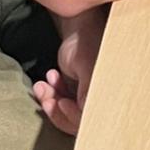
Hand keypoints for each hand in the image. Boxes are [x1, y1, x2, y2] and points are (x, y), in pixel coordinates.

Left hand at [31, 7, 105, 135]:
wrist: (79, 28)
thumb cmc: (86, 43)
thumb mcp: (85, 66)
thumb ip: (86, 90)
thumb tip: (85, 113)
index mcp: (108, 93)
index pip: (90, 120)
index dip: (73, 117)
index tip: (61, 102)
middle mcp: (100, 98)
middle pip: (77, 122)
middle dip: (57, 111)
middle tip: (47, 99)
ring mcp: (88, 97)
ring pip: (66, 113)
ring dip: (51, 101)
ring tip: (42, 85)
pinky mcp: (77, 93)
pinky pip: (61, 103)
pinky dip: (51, 94)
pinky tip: (49, 77)